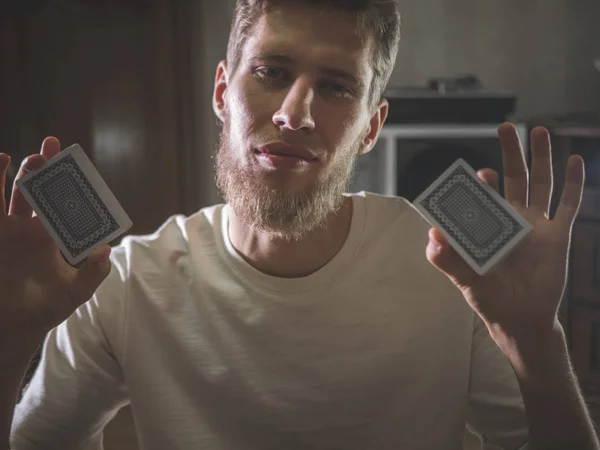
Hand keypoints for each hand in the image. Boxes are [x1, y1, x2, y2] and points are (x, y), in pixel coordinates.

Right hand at [0, 137, 111, 343]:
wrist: (12, 326)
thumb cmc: (46, 309)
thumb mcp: (75, 291)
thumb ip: (93, 272)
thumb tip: (107, 248)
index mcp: (56, 235)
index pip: (65, 202)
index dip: (70, 183)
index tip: (75, 162)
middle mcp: (31, 227)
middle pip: (39, 190)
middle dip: (44, 168)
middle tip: (50, 147)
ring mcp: (7, 230)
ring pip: (12, 194)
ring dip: (17, 174)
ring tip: (21, 157)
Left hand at [426, 123, 583, 347]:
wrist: (520, 319)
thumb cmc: (489, 298)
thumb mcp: (464, 278)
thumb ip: (447, 259)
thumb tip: (431, 236)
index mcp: (488, 226)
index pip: (484, 195)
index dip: (481, 182)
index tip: (477, 173)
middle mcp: (512, 220)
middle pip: (513, 178)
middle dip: (510, 153)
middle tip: (505, 127)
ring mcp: (536, 225)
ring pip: (540, 183)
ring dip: (541, 158)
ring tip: (540, 131)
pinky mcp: (557, 236)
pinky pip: (568, 206)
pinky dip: (573, 184)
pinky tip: (574, 160)